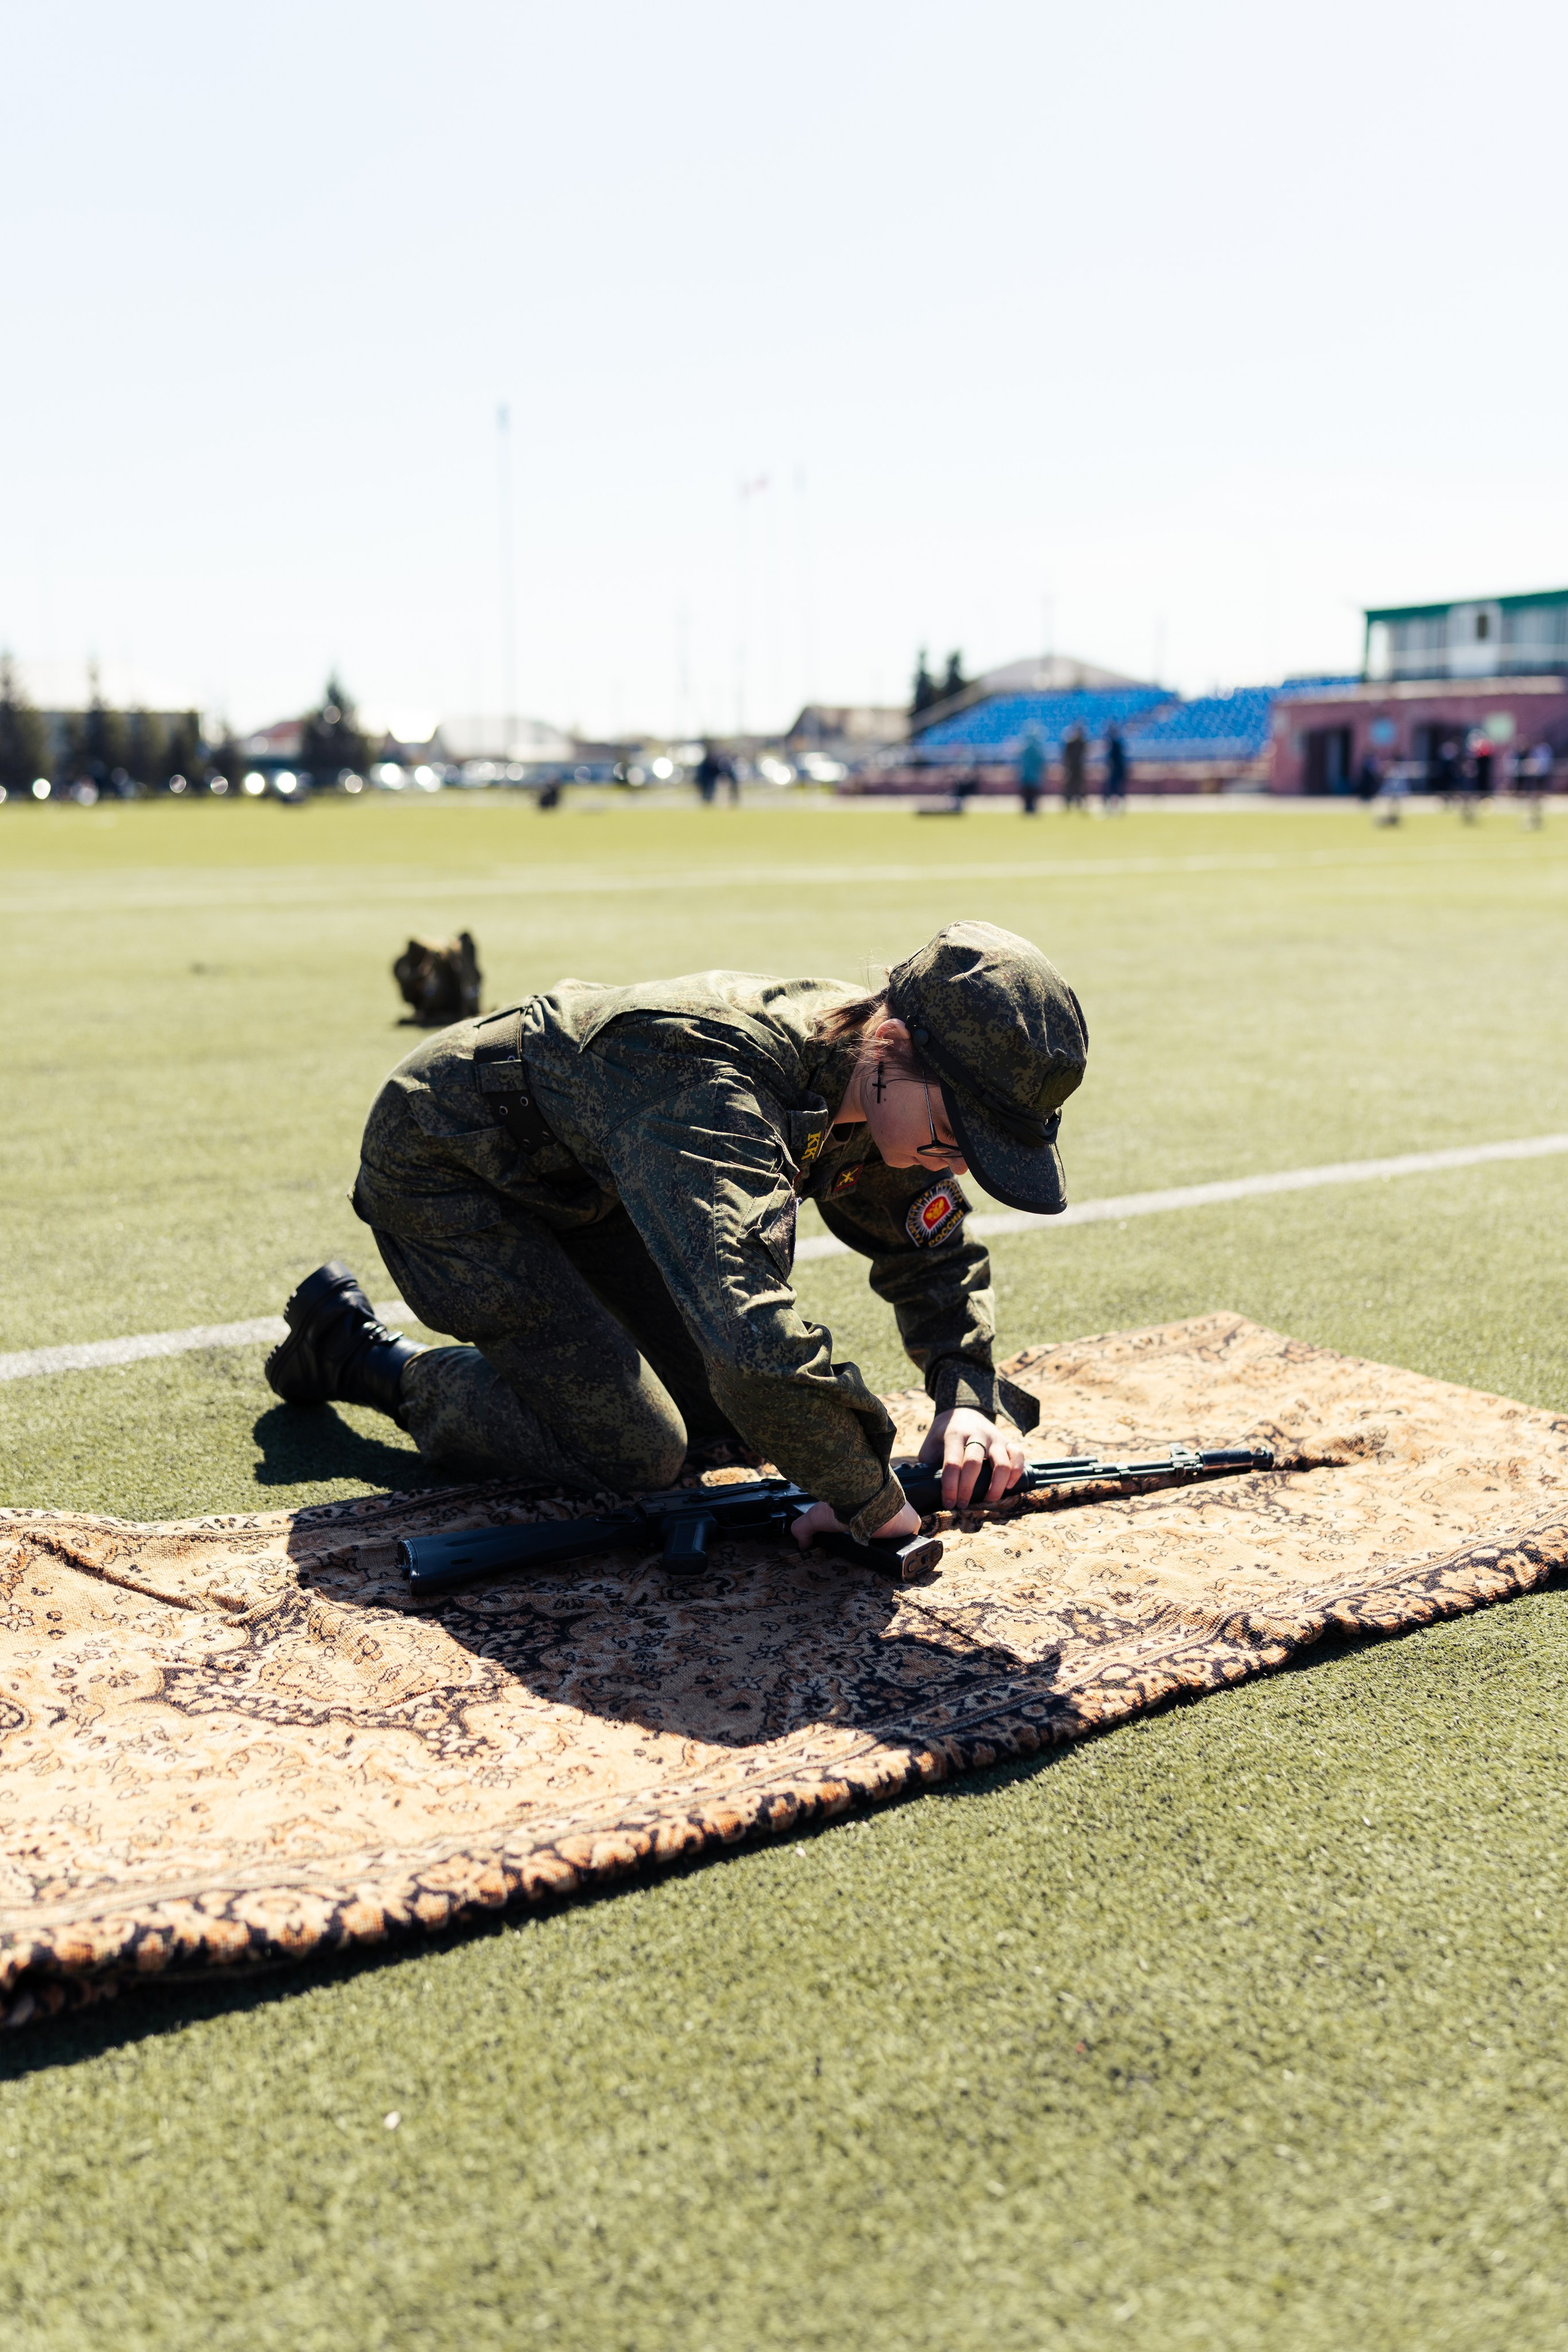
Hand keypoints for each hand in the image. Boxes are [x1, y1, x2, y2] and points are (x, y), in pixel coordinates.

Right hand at [790, 1497, 921, 1549]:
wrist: (865, 1500)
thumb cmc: (845, 1503)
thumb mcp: (819, 1515)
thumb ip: (805, 1527)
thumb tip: (799, 1543)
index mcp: (867, 1505)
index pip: (870, 1522)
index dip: (864, 1533)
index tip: (857, 1543)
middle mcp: (886, 1509)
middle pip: (884, 1532)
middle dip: (877, 1541)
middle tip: (865, 1550)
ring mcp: (901, 1517)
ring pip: (897, 1537)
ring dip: (889, 1544)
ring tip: (876, 1553)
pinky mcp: (911, 1525)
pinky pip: (910, 1540)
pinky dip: (902, 1547)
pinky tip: (892, 1551)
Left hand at [919, 1407, 1026, 1509]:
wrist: (963, 1411)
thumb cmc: (944, 1435)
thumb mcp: (931, 1445)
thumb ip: (929, 1464)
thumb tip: (928, 1490)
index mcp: (954, 1434)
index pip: (952, 1463)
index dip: (950, 1487)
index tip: (949, 1503)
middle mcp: (976, 1434)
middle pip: (974, 1464)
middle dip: (967, 1489)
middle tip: (962, 1505)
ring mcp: (994, 1437)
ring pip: (1001, 1463)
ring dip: (995, 1487)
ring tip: (987, 1501)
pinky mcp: (1007, 1441)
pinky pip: (1018, 1456)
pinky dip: (1016, 1473)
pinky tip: (1007, 1486)